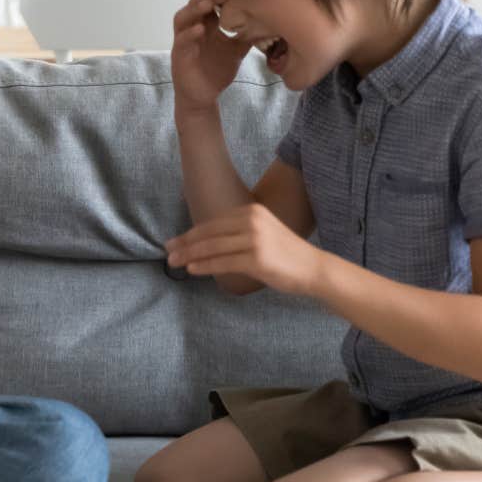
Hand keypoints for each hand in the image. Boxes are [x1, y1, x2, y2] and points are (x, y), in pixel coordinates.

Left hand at [164, 203, 326, 295]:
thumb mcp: (261, 233)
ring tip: (174, 262)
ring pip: (212, 247)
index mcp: (251, 211)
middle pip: (209, 233)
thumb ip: (237, 233)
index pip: (212, 223)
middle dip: (184, 244)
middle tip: (167, 252)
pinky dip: (204, 266)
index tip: (174, 242)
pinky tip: (192, 269)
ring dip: (189, 255)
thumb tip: (204, 242)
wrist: (314, 268)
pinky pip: (223, 262)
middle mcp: (252, 221)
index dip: (190, 234)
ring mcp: (255, 239)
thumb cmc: (284, 255)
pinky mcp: (257, 259)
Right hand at [170, 0, 251, 114]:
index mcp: (206, 25)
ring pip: (182, 18)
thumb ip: (246, 35)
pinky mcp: (180, 56)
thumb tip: (267, 22)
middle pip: (194, 4)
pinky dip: (189, 34)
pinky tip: (200, 29)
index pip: (208, 0)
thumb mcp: (236, 50)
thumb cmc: (217, 71)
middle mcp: (192, 29)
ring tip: (208, 4)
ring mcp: (184, 41)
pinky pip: (181, 41)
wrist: (204, 97)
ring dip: (194, 10)